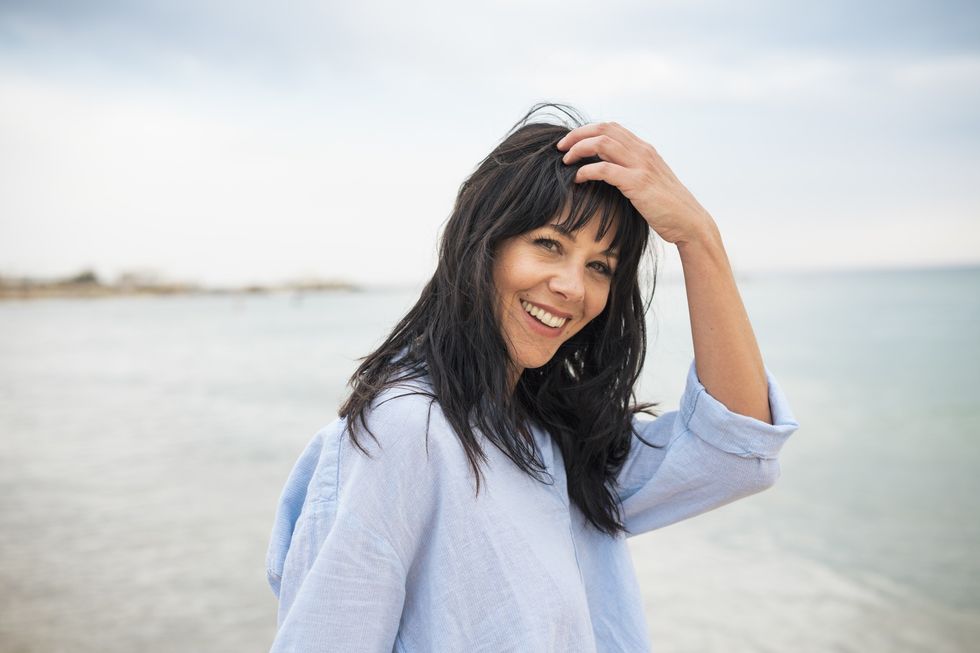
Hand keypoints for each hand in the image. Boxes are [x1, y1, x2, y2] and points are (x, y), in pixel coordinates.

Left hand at [557, 122, 715, 244]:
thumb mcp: (649, 183)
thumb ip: (632, 172)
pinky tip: (578, 179)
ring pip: (602, 143)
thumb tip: (609, 172)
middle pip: (603, 129)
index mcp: (644, 150)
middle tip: (560, 147)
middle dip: (577, 135)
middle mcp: (643, 152)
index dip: (587, 131)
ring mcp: (641, 165)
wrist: (689, 222)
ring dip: (579, 149)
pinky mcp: (638, 183)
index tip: (570, 142)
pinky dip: (586, 171)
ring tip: (566, 161)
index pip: (611, 127)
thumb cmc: (667, 208)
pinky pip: (604, 169)